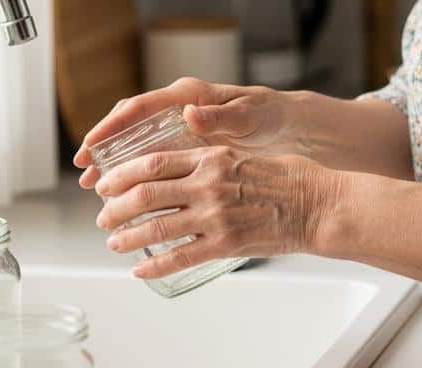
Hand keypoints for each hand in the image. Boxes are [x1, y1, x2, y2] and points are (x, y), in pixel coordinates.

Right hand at [72, 77, 295, 188]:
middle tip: (84, 170)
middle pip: (131, 124)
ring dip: (115, 161)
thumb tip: (191, 113)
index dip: (112, 126)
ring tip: (93, 186)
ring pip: (138, 141)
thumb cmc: (266, 116)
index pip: (140, 107)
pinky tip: (126, 192)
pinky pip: (153, 154)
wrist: (284, 125)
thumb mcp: (246, 116)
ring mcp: (180, 124)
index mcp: (188, 95)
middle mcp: (179, 107)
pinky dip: (137, 171)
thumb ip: (219, 116)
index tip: (90, 144)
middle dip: (104, 145)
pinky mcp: (186, 142)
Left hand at [92, 146, 338, 277]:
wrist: (318, 204)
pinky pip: (180, 257)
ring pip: (156, 227)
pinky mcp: (225, 244)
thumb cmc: (290, 176)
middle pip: (146, 194)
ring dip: (128, 236)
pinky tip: (140, 268)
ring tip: (114, 242)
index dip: (123, 174)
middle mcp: (208, 184)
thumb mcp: (246, 152)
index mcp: (213, 156)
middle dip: (116, 207)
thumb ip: (214, 155)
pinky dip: (154, 265)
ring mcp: (215, 216)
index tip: (107, 182)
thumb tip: (188, 161)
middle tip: (103, 215)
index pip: (154, 162)